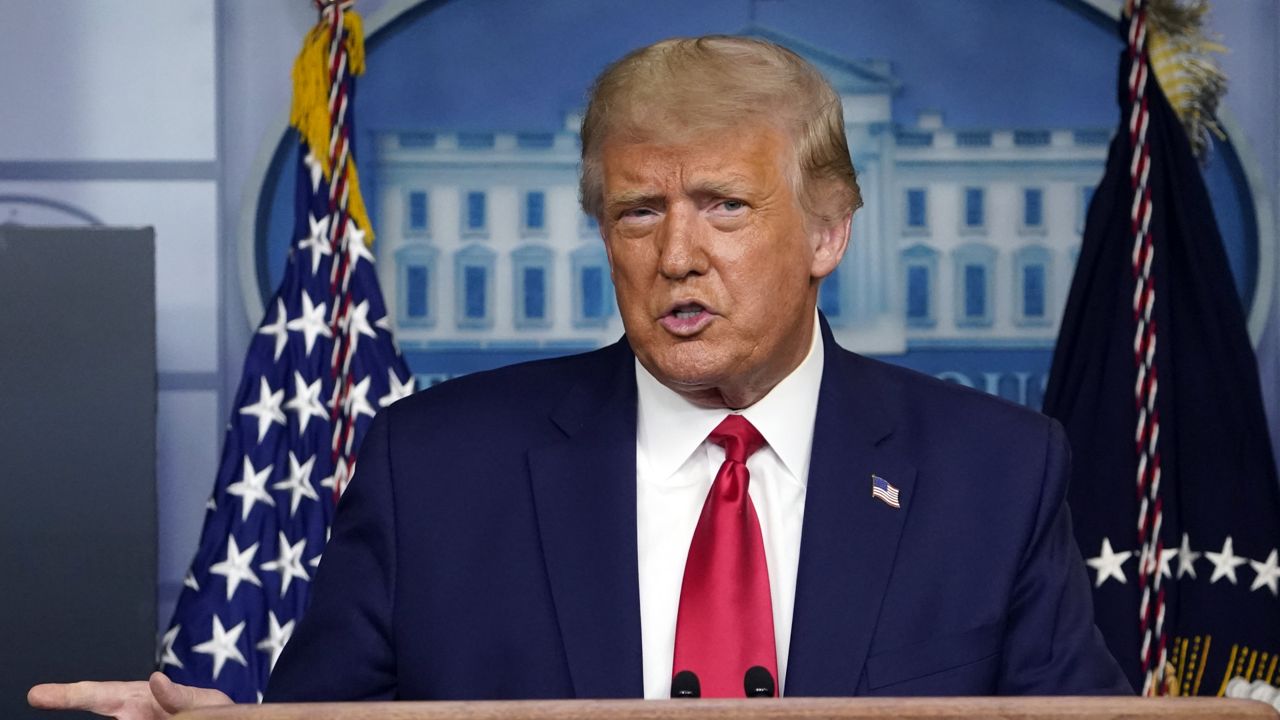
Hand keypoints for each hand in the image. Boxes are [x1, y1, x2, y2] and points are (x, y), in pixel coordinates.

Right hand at [28, 671, 232, 718]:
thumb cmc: (213, 714)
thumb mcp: (204, 703)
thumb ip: (180, 696)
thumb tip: (157, 680)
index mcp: (141, 699)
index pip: (100, 693)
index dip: (69, 694)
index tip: (37, 694)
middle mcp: (131, 716)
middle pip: (97, 703)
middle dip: (69, 702)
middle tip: (38, 697)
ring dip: (123, 717)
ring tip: (109, 709)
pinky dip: (129, 719)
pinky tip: (129, 718)